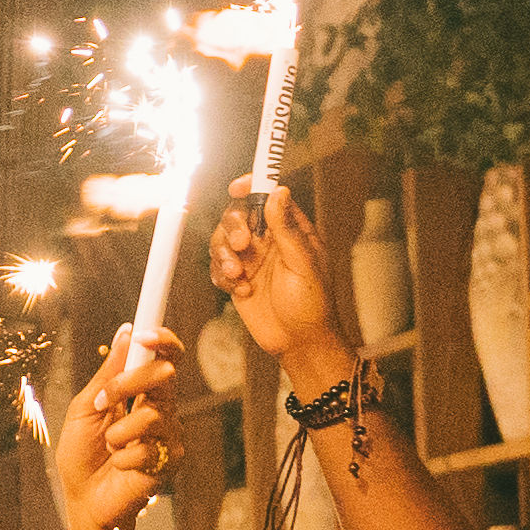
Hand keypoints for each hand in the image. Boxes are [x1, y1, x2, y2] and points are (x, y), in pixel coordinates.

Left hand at [54, 336, 179, 529]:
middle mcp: (162, 409)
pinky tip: (119, 467)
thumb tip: (127, 332)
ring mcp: (169, 435)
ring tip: (109, 447)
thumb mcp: (85, 407)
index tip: (144, 334)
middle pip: (164, 374)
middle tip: (101, 402)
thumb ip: (108, 373)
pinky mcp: (169, 461)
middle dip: (127, 383)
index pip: (165, 357)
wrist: (82, 499)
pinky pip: (147, 448)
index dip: (162, 340)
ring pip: (151, 414)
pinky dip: (122, 457)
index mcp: (142, 392)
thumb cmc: (82, 454)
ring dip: (117, 431)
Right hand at [210, 183, 352, 382]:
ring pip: (222, 239)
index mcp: (291, 230)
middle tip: (242, 246)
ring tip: (238, 277)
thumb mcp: (303, 263)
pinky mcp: (236, 278)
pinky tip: (242, 292)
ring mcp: (251, 259)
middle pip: (238, 215)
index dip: (253, 186)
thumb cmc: (312, 304)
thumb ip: (287, 228)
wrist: (298, 342)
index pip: (269, 196)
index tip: (238, 187)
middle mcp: (269, 240)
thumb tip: (280, 191)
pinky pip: (217, 267)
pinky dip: (223, 277)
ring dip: (224, 256)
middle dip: (233, 227)